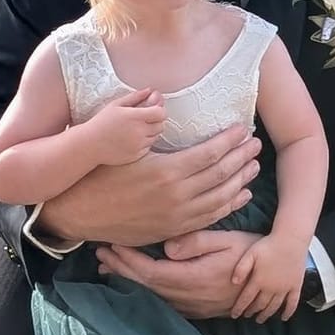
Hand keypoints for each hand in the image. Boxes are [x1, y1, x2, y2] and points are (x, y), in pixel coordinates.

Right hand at [36, 125, 262, 247]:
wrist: (77, 211)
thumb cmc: (99, 172)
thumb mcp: (124, 145)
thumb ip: (148, 127)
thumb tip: (163, 105)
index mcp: (166, 171)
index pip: (211, 154)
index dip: (231, 141)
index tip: (244, 130)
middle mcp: (176, 196)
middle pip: (221, 175)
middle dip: (242, 158)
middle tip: (256, 145)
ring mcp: (175, 217)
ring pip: (220, 199)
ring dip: (240, 182)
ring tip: (253, 167)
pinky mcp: (171, 230)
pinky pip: (208, 219)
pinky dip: (228, 207)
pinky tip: (239, 195)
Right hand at [82, 89, 165, 166]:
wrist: (89, 145)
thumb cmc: (101, 122)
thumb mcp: (116, 105)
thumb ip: (135, 97)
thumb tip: (150, 90)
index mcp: (134, 117)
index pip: (161, 113)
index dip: (160, 111)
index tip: (153, 110)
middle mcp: (139, 132)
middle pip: (160, 126)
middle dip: (156, 121)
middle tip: (144, 120)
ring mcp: (138, 145)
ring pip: (155, 137)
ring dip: (150, 133)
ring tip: (135, 130)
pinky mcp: (136, 155)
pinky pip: (148, 147)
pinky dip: (144, 143)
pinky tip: (131, 140)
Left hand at [96, 229, 258, 318]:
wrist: (276, 278)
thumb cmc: (253, 252)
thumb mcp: (228, 240)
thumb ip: (196, 242)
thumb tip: (167, 248)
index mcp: (193, 278)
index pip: (150, 272)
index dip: (127, 260)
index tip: (111, 245)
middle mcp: (189, 297)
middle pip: (146, 285)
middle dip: (120, 270)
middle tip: (100, 255)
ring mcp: (194, 307)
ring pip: (153, 296)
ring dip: (130, 281)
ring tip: (110, 267)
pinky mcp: (199, 310)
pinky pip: (165, 303)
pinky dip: (146, 291)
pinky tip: (138, 284)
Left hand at [229, 233, 304, 322]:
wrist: (291, 239)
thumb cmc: (269, 244)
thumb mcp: (250, 253)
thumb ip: (241, 268)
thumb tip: (233, 283)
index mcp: (258, 280)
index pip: (246, 299)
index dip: (239, 308)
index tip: (234, 315)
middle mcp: (271, 288)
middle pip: (260, 305)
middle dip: (252, 312)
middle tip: (247, 316)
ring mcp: (285, 288)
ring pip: (274, 307)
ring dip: (266, 314)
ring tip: (260, 319)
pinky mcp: (296, 286)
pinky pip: (292, 303)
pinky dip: (288, 312)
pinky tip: (283, 318)